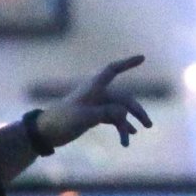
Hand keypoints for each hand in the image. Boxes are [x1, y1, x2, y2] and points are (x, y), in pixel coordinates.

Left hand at [30, 55, 153, 150]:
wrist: (46, 132)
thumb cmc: (62, 120)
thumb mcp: (84, 117)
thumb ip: (105, 113)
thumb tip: (124, 114)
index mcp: (93, 88)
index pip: (112, 70)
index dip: (127, 63)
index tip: (143, 58)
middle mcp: (98, 94)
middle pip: (124, 98)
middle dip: (136, 111)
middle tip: (148, 125)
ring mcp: (97, 105)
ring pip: (120, 111)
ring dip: (128, 124)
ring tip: (132, 136)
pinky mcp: (95, 116)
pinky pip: (114, 119)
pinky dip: (121, 127)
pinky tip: (127, 138)